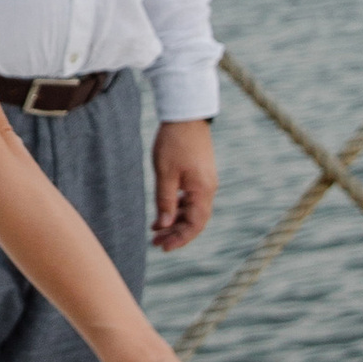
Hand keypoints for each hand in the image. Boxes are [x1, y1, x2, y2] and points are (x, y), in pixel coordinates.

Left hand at [152, 118, 216, 252]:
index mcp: (202, 191)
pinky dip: (177, 207)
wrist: (186, 114)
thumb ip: (164, 201)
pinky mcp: (199, 174)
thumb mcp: (165, 173)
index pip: (195, 225)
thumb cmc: (174, 142)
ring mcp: (205, 181)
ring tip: (154, 229)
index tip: (163, 247)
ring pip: (191, 210)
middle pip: (194, 220)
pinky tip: (163, 211)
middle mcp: (208, 189)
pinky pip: (190, 198)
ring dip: (174, 221)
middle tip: (155, 242)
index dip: (180, 239)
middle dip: (175, 233)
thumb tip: (164, 225)